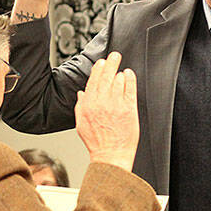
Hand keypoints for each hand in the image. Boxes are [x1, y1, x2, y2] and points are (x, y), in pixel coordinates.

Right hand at [75, 52, 138, 171]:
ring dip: (119, 72)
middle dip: (111, 63)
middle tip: (115, 56)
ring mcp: (116, 104)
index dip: (98, 69)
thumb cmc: (96, 142)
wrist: (111, 154)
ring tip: (121, 69)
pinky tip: (129, 75)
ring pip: (118, 81)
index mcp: (89, 105)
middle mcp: (102, 102)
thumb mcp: (81, 124)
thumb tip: (81, 94)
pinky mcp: (129, 108)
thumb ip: (80, 106)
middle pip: (106, 76)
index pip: (93, 81)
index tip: (101, 63)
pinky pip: (130, 89)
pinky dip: (130, 79)